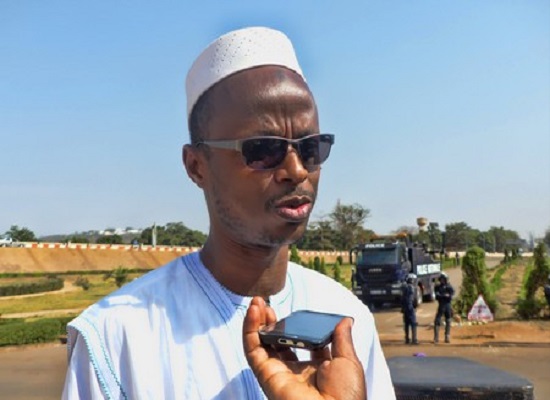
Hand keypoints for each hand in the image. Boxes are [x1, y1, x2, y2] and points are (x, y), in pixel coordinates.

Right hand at [243, 297, 365, 399]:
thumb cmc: (347, 396)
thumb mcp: (347, 361)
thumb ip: (341, 339)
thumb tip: (345, 320)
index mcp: (316, 369)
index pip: (299, 344)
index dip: (294, 327)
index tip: (296, 312)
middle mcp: (294, 372)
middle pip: (277, 342)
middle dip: (271, 322)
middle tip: (267, 304)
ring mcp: (278, 373)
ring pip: (261, 344)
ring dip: (256, 322)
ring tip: (257, 302)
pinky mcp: (266, 375)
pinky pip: (253, 351)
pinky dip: (250, 331)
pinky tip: (253, 312)